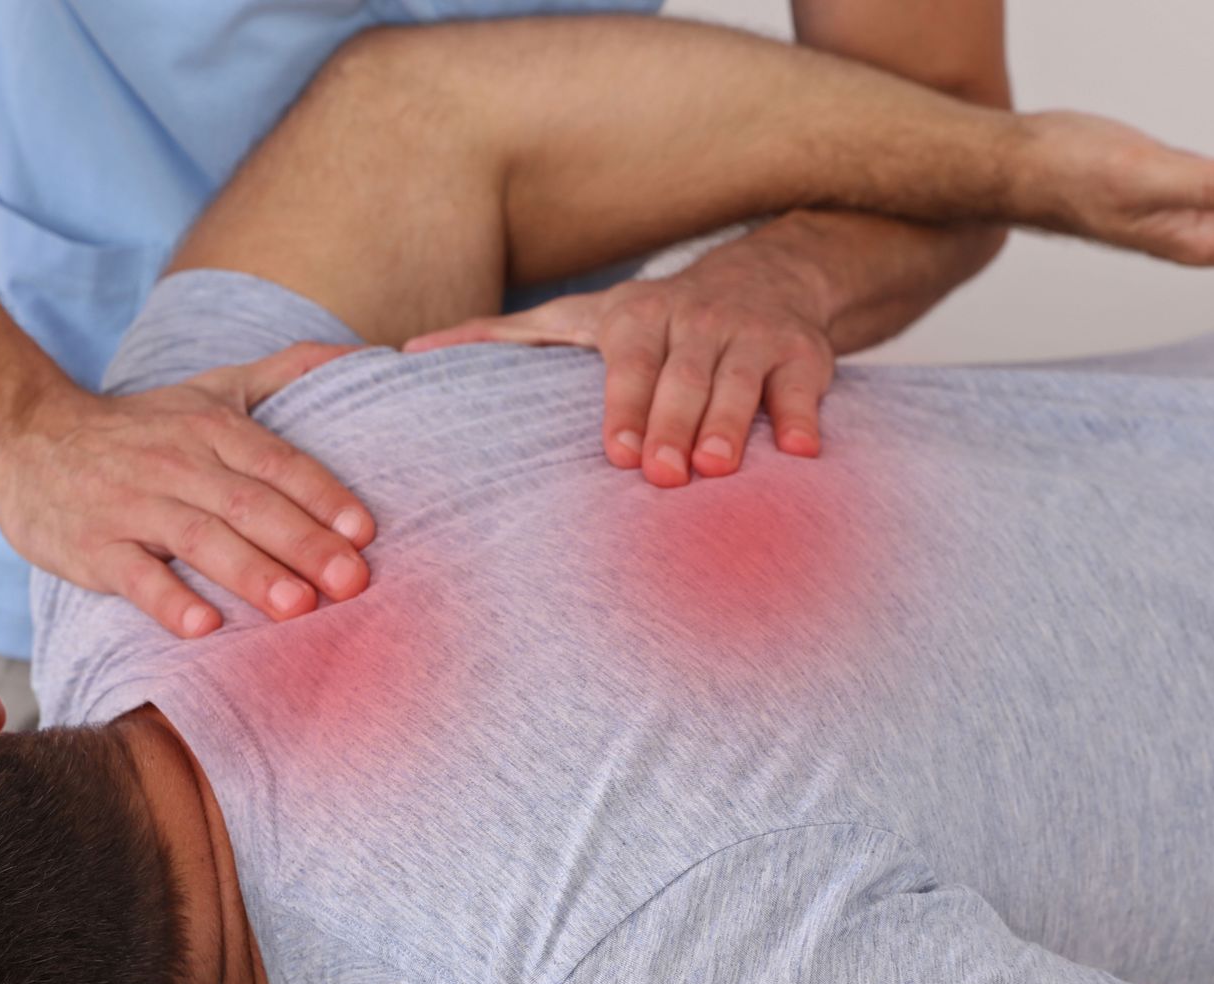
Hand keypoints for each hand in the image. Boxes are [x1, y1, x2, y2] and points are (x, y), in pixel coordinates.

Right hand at [0, 341, 373, 637]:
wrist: (25, 437)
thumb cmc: (140, 427)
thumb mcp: (213, 387)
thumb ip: (288, 371)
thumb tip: (366, 354)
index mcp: (213, 428)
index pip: (279, 462)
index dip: (323, 497)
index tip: (364, 534)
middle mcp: (177, 463)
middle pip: (250, 504)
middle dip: (303, 543)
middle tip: (349, 582)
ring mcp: (132, 505)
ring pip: (199, 538)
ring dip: (250, 573)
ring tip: (296, 608)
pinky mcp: (93, 546)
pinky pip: (134, 575)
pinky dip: (168, 600)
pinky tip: (203, 628)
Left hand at [405, 245, 835, 487]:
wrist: (770, 277)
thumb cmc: (655, 322)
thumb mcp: (579, 318)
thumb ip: (504, 339)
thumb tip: (407, 354)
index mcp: (635, 319)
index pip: (626, 362)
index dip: (623, 405)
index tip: (617, 454)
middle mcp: (694, 322)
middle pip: (683, 375)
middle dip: (673, 421)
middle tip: (664, 474)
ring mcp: (752, 337)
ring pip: (741, 379)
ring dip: (733, 421)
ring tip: (721, 467)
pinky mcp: (805, 355)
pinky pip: (806, 387)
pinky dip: (805, 416)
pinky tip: (802, 450)